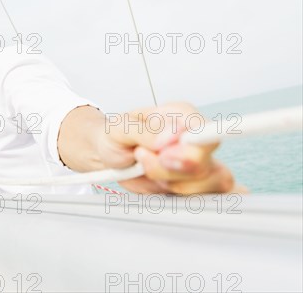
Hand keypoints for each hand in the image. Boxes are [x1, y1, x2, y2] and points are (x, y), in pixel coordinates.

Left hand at [107, 102, 245, 193]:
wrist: (108, 154)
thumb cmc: (116, 136)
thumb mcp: (121, 127)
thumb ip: (147, 130)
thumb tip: (172, 135)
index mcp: (182, 117)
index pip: (206, 131)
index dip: (190, 148)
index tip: (164, 154)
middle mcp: (195, 140)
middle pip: (206, 163)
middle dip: (171, 171)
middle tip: (144, 161)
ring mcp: (198, 165)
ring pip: (206, 185)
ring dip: (169, 183)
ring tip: (145, 169)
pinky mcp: (193, 186)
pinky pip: (198, 200)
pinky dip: (172, 197)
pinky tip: (155, 185)